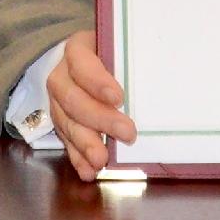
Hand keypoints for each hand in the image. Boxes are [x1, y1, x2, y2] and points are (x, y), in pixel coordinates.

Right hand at [50, 30, 136, 181]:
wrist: (89, 61)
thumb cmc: (114, 54)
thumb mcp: (121, 48)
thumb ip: (131, 61)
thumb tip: (162, 78)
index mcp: (78, 49)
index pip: (82, 63)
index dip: (97, 81)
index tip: (119, 98)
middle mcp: (62, 75)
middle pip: (73, 98)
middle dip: (99, 119)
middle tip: (127, 133)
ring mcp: (58, 101)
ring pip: (66, 122)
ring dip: (85, 143)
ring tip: (101, 160)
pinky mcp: (61, 122)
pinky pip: (65, 140)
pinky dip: (77, 157)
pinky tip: (88, 170)